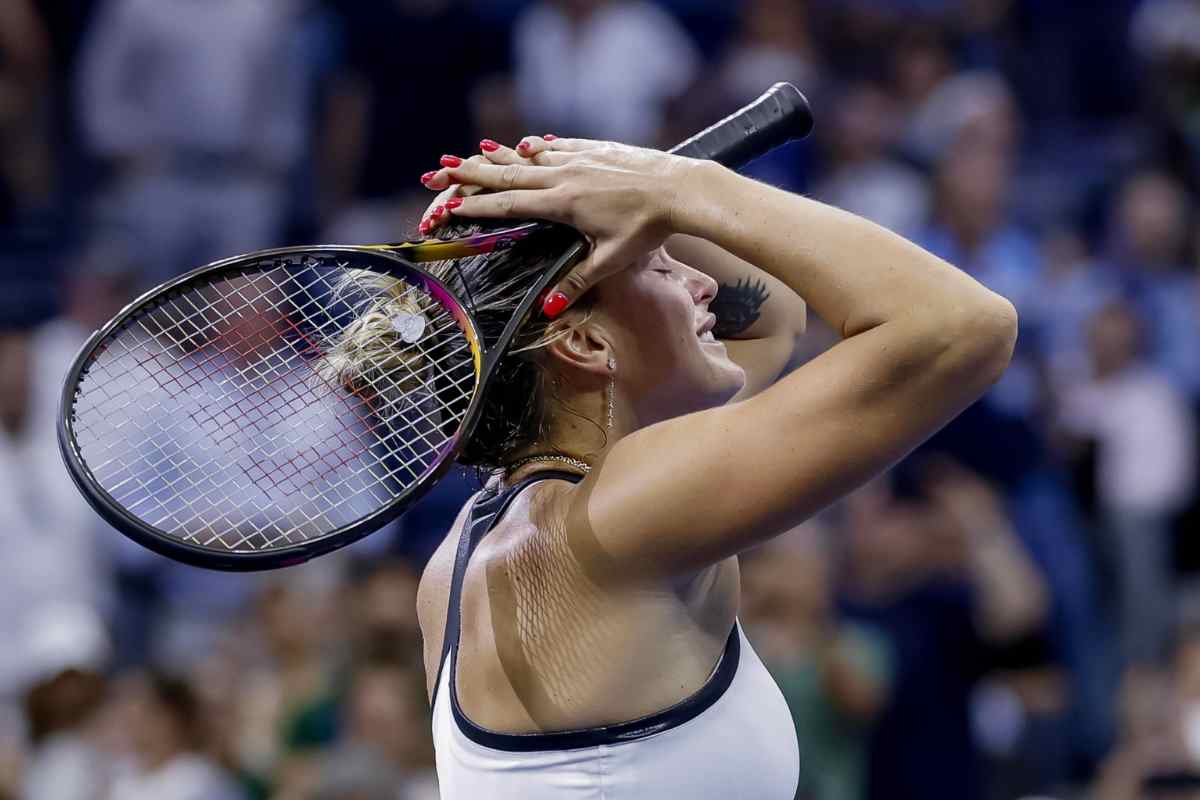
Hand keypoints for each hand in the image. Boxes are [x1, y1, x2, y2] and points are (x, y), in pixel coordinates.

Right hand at [422, 135, 700, 315]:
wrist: (680, 189)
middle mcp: (563, 176)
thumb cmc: (647, 228)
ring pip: (528, 157)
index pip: (508, 205)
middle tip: (438, 170)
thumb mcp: (610, 260)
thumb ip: (575, 283)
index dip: (475, 206)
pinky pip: (556, 146)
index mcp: (562, 203)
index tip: (447, 206)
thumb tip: (546, 309)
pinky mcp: (596, 149)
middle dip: (469, 174)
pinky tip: (524, 145)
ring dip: (497, 157)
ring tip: (469, 153)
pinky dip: (535, 147)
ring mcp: (579, 159)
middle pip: (507, 175)